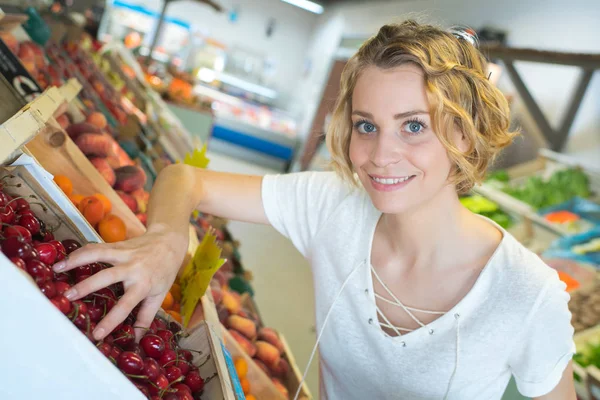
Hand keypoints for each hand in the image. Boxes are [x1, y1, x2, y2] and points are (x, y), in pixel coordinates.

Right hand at [53, 225, 188, 340]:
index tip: (96, 334)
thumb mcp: (159, 295)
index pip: (126, 306)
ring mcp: (124, 254)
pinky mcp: (117, 245)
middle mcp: (133, 268)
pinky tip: (65, 259)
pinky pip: (96, 247)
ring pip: (98, 254)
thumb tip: (136, 340)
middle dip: (86, 287)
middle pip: (106, 277)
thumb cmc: (164, 272)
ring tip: (57, 269)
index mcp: (144, 284)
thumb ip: (146, 316)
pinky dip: (80, 252)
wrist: (169, 242)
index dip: (111, 321)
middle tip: (67, 297)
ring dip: (76, 260)